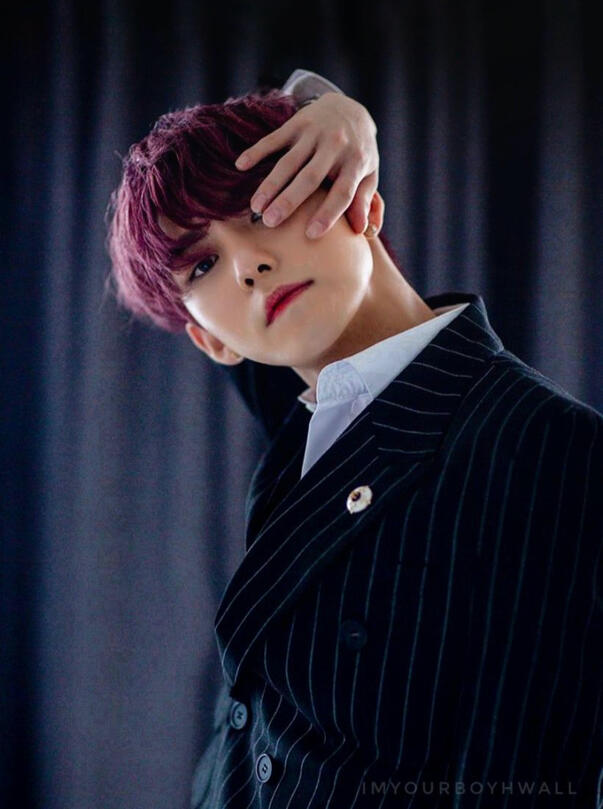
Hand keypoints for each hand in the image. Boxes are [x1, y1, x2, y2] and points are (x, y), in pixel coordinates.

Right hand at [234, 92, 378, 238]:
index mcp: (355, 163)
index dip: (328, 214)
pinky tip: (241, 165)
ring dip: (270, 184)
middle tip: (270, 222)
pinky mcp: (297, 123)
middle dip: (288, 201)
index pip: (342, 192)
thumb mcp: (369, 174)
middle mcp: (335, 146)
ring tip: (255, 206)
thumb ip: (364, 201)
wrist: (350, 108)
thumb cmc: (358, 152)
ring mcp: (315, 133)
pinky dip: (256, 151)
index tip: (311, 234)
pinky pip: (274, 138)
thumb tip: (360, 230)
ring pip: (289, 162)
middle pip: (309, 178)